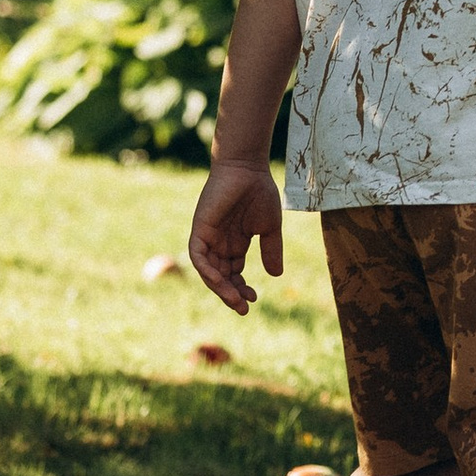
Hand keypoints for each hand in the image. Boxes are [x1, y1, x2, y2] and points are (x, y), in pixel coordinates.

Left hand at [188, 156, 282, 313]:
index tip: (254, 300)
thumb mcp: (269, 228)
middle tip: (244, 308)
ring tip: (235, 300)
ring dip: (220, 288)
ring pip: (209, 271)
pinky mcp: (200, 230)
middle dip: (231, 294)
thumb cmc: (260, 192)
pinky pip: (199, 257)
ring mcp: (208, 237)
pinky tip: (221, 282)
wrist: (248, 168)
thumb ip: (271, 250)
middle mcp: (219, 243)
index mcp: (234, 244)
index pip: (234, 274)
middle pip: (221, 277)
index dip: (241, 288)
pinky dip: (207, 272)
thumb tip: (276, 276)